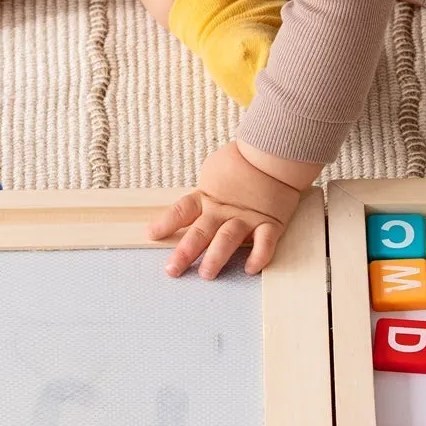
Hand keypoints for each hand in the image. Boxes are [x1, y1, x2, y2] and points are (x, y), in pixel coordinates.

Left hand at [148, 141, 311, 278]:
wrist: (274, 152)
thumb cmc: (240, 161)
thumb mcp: (212, 172)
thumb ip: (202, 192)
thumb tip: (191, 205)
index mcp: (206, 197)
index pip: (181, 211)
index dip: (165, 223)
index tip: (150, 235)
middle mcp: (223, 210)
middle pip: (201, 232)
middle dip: (185, 252)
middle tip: (172, 269)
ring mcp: (247, 217)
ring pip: (228, 239)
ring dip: (216, 257)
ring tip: (206, 273)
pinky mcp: (271, 223)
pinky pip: (266, 242)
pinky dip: (259, 256)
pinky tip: (250, 269)